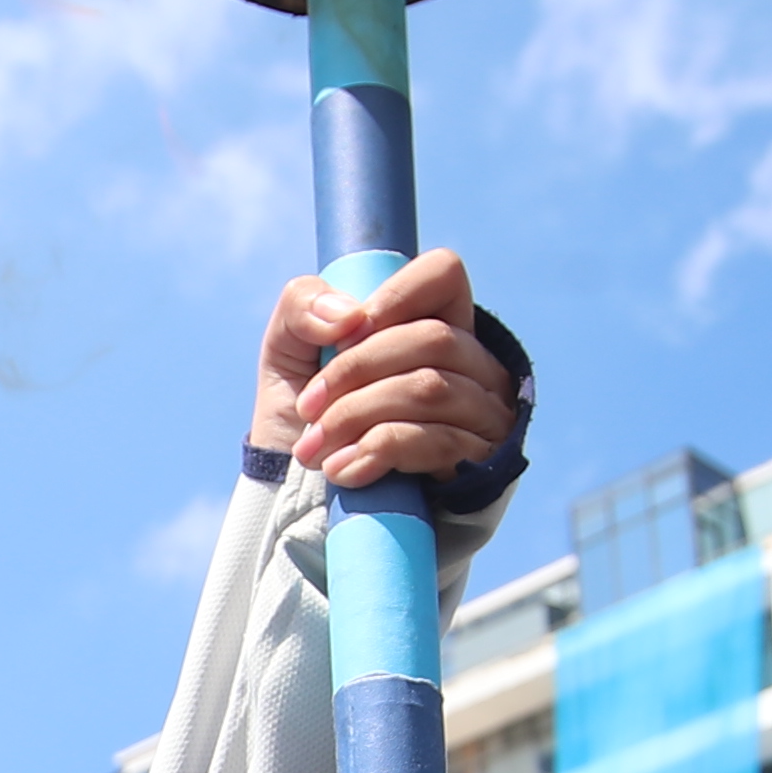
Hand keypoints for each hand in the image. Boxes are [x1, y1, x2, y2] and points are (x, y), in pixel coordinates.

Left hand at [254, 247, 512, 489]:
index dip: (394, 297)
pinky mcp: (478, 466)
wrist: (305, 498)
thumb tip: (349, 316)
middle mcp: (472, 363)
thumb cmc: (307, 414)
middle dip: (355, 371)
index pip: (444, 273)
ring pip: (431, 390)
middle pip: (432, 340)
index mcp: (433, 320)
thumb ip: (303, 306)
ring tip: (314, 448)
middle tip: (308, 408)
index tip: (343, 336)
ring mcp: (484, 414)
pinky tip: (343, 470)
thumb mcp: (287, 348)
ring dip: (357, 416)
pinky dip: (377, 452)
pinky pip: (436, 442)